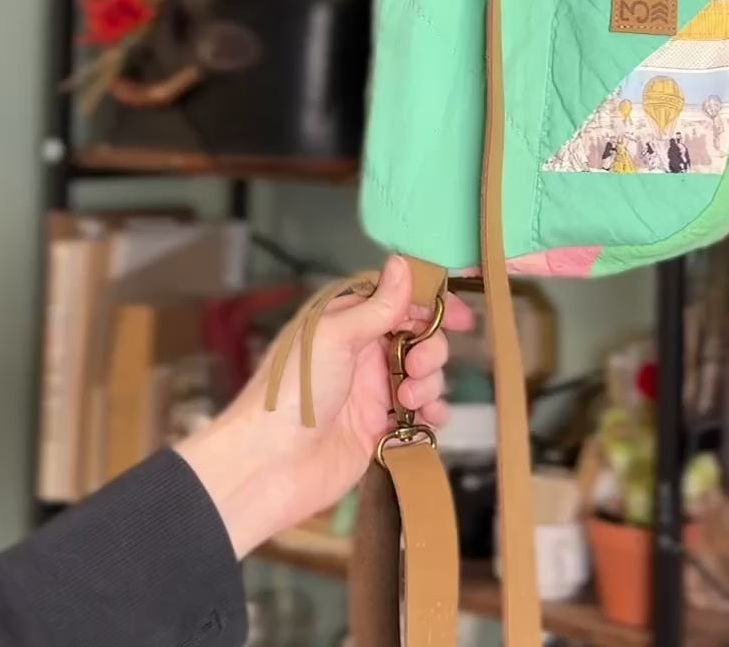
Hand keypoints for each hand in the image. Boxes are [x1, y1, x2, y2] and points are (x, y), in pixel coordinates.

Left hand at [177, 257, 473, 557]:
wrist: (268, 465)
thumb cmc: (289, 393)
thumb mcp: (334, 336)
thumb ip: (377, 305)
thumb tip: (402, 263)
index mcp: (345, 323)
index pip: (397, 301)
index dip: (430, 305)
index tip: (460, 316)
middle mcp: (360, 353)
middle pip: (417, 338)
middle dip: (431, 348)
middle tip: (420, 365)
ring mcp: (370, 392)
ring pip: (422, 375)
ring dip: (430, 382)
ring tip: (409, 399)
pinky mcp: (378, 429)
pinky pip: (420, 414)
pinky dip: (432, 413)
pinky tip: (429, 418)